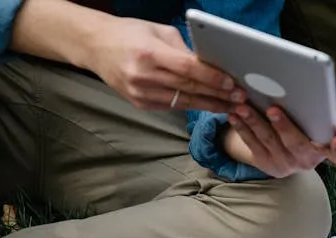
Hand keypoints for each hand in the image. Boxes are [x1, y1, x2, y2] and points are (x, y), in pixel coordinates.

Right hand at [85, 18, 244, 111]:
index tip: (232, 83)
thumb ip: (183, 48)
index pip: (188, 69)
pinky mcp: (140, 103)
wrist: (95, 47)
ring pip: (183, 102)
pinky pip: (172, 106)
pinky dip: (193, 106)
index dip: (212, 78)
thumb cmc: (129, 34)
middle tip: (240, 99)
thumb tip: (211, 64)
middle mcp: (144, 76)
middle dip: (218, 95)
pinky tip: (210, 106)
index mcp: (149, 53)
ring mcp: (141, 93)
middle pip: (189, 88)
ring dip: (210, 105)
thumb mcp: (157, 31)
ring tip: (231, 107)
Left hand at [223, 105, 335, 177]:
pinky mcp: (266, 164)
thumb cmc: (304, 126)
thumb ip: (311, 110)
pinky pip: (252, 145)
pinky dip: (242, 128)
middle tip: (273, 109)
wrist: (286, 151)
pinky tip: (235, 115)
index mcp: (325, 149)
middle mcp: (307, 160)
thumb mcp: (312, 122)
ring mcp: (285, 164)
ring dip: (255, 122)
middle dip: (284, 126)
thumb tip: (294, 80)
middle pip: (297, 144)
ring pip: (269, 142)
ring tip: (243, 106)